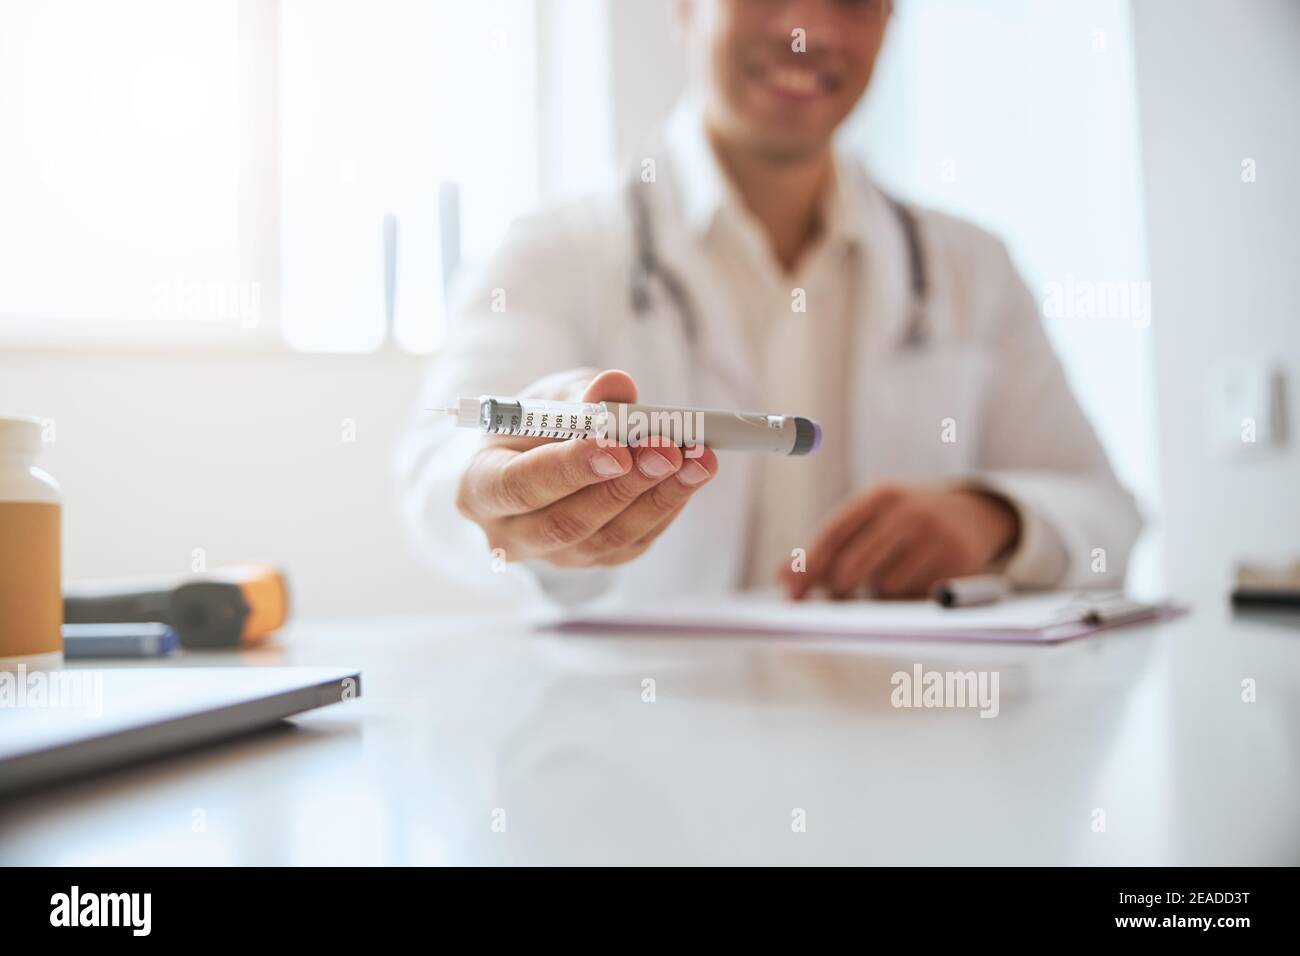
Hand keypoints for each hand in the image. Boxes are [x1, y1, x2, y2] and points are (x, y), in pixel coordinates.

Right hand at [455, 369, 717, 567]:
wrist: (541, 454)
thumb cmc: (538, 423)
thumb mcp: (550, 396)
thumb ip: (579, 394)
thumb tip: (615, 389)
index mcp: (478, 488)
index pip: (519, 486)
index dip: (569, 468)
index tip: (616, 446)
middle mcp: (510, 534)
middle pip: (567, 522)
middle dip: (624, 485)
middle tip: (668, 449)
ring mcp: (553, 557)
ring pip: (607, 540)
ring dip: (658, 496)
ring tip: (697, 458)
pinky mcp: (593, 563)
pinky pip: (633, 542)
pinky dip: (668, 505)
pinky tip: (694, 474)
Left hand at [779, 484, 1019, 599]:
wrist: (973, 514)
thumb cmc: (903, 522)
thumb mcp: (872, 518)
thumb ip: (831, 545)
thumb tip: (783, 579)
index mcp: (880, 496)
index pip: (833, 535)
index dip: (807, 567)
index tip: (789, 593)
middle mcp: (909, 513)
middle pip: (854, 567)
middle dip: (836, 590)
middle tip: (834, 598)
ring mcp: (937, 538)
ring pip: (885, 587)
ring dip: (878, 594)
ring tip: (889, 577)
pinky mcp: (959, 564)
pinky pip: (916, 597)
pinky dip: (906, 598)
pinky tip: (913, 582)